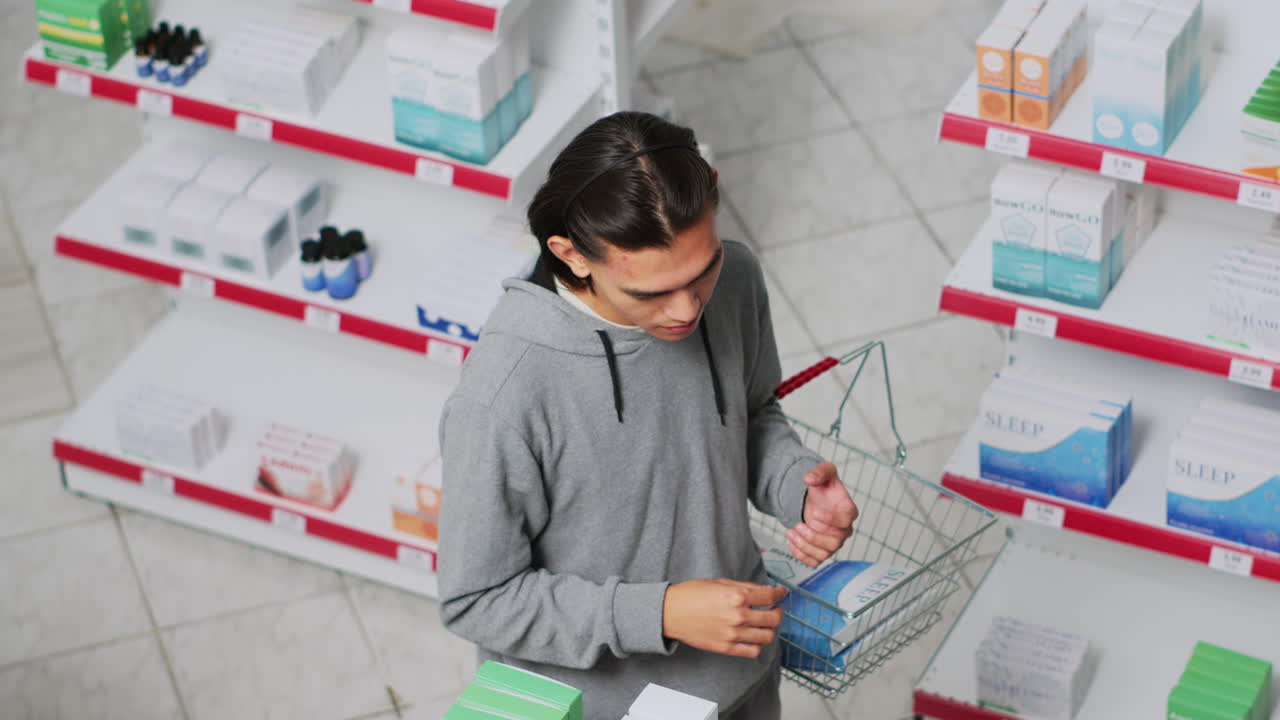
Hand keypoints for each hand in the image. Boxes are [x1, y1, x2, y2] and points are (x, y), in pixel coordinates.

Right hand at [662, 579, 786, 658]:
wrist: (670, 612)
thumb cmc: (692, 594)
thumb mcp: (720, 582)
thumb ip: (745, 587)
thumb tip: (765, 590)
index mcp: (737, 596)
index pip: (770, 597)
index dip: (780, 594)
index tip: (782, 594)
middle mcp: (738, 616)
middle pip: (773, 618)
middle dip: (778, 612)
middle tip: (776, 609)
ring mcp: (733, 634)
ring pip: (766, 636)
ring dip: (770, 629)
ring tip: (765, 624)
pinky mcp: (726, 647)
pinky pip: (752, 651)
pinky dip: (758, 645)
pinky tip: (754, 637)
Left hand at [788, 462, 857, 567]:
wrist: (815, 501)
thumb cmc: (824, 489)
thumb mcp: (824, 472)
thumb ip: (819, 472)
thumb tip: (809, 478)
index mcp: (848, 511)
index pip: (846, 521)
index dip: (830, 519)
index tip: (815, 512)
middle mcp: (844, 530)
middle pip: (834, 542)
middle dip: (813, 536)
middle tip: (798, 525)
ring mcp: (833, 543)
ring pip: (824, 554)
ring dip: (804, 545)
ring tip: (791, 531)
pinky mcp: (822, 552)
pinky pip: (814, 562)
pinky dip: (801, 555)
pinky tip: (791, 541)